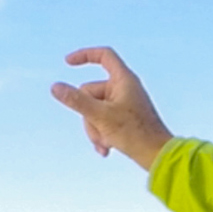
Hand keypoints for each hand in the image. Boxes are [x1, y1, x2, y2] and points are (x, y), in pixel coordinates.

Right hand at [51, 47, 174, 169]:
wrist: (157, 155)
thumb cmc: (134, 133)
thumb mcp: (99, 116)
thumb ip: (76, 101)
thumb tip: (55, 87)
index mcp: (124, 79)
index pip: (104, 56)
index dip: (85, 55)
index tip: (68, 62)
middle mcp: (125, 88)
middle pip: (91, 91)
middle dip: (88, 115)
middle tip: (99, 132)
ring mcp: (124, 103)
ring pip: (95, 109)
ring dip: (95, 129)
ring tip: (105, 144)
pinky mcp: (124, 118)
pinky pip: (103, 120)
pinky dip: (102, 134)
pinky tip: (105, 150)